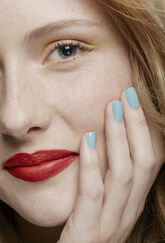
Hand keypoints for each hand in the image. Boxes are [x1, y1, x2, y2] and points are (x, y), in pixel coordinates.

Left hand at [57, 87, 164, 242]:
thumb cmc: (85, 226)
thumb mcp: (103, 200)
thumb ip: (107, 176)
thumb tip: (105, 138)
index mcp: (133, 202)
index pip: (152, 162)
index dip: (148, 131)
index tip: (135, 102)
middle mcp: (128, 211)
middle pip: (143, 162)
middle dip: (138, 126)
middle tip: (127, 95)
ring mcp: (111, 223)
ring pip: (124, 174)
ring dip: (119, 138)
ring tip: (111, 108)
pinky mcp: (88, 233)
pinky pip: (93, 194)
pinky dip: (91, 164)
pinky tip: (87, 139)